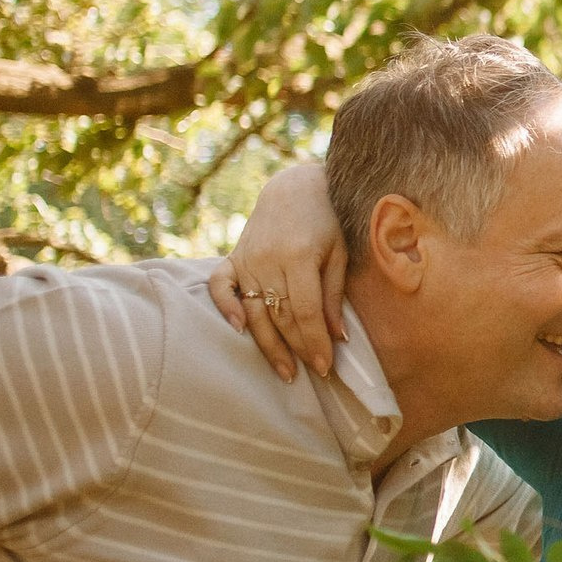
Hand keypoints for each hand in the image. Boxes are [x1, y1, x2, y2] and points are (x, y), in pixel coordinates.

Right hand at [205, 163, 348, 382]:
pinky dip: (225, 307)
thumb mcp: (340, 253)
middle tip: (310, 373)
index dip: (315, 342)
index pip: (305, 312)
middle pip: (280, 316)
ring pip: (255, 311)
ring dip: (269, 344)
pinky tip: (238, 330)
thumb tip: (337, 336)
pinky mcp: (232, 258)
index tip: (325, 366)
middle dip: (297, 348)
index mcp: (299, 257)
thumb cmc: (326, 220)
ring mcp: (247, 259)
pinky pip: (221, 287)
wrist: (294, 188)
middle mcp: (268, 260)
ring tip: (284, 372)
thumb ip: (334, 294)